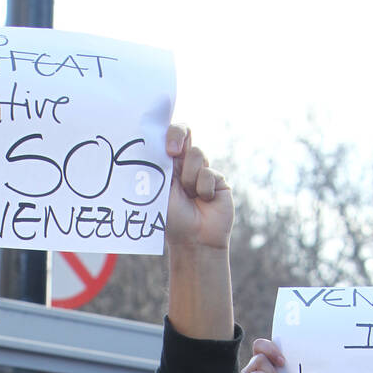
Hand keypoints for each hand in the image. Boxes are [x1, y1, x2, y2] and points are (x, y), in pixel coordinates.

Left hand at [164, 126, 233, 250]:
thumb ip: (160, 168)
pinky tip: (204, 201)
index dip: (168, 133)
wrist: (194, 240)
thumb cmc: (172, 220)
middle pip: (184, 132)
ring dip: (189, 177)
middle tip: (173, 151)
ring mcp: (202, 171)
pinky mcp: (217, 179)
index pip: (167, 138)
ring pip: (196, 154)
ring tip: (189, 196)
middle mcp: (185, 165)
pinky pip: (208, 173)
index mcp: (167, 167)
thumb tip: (154, 144)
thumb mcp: (160, 191)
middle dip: (177, 136)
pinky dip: (203, 189)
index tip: (165, 146)